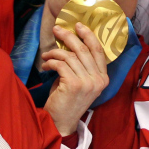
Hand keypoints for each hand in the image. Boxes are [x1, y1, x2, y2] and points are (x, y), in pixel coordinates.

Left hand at [41, 21, 109, 135]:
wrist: (60, 123)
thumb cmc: (68, 101)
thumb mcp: (81, 82)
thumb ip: (81, 66)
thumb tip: (71, 44)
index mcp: (103, 78)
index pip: (98, 50)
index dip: (89, 35)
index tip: (78, 25)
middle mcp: (98, 79)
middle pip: (84, 49)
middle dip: (69, 36)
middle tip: (57, 29)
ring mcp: (87, 82)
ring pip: (70, 56)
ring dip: (55, 52)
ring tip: (46, 55)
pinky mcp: (74, 85)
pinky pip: (61, 64)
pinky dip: (51, 62)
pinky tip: (45, 66)